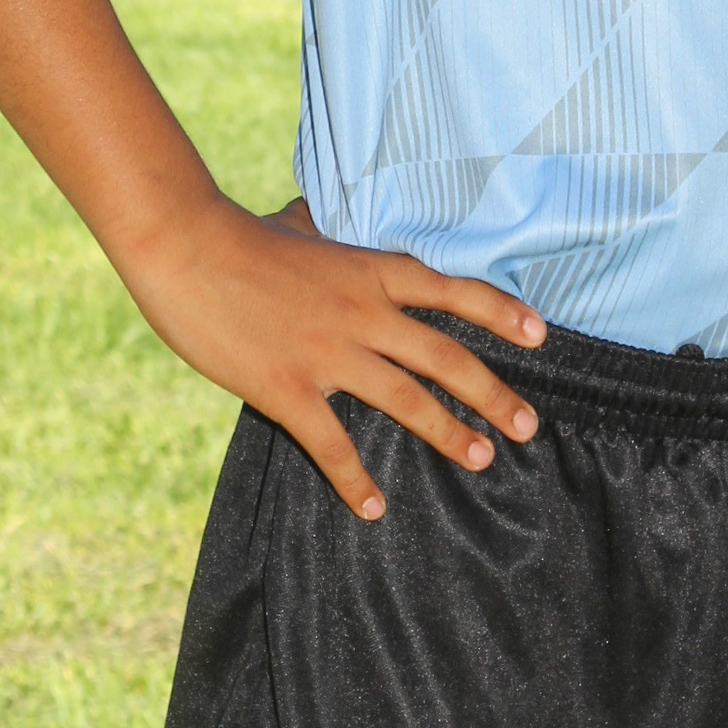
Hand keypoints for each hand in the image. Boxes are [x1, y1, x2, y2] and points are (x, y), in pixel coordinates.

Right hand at [121, 193, 545, 519]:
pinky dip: (355, 481)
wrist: (187, 248)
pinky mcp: (288, 388)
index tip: (540, 333)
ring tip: (480, 459)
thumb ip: (321, 230)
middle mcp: (363, 312)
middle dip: (491, 393)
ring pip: (406, 399)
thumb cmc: (239, 234)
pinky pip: (332, 445)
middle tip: (527, 426)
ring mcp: (329, 352)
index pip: (451, 291)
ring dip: (447, 433)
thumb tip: (317, 218)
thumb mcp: (297, 224)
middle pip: (445, 355)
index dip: (500, 311)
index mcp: (369, 270)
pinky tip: (374, 509)